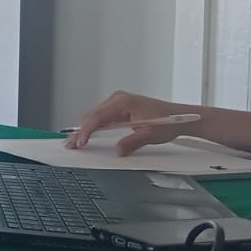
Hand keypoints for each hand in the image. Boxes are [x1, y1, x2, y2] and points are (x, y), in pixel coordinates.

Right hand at [65, 90, 182, 153]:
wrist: (180, 117)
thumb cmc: (168, 121)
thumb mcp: (150, 134)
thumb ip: (132, 142)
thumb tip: (117, 150)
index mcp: (123, 101)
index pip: (98, 116)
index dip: (86, 130)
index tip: (80, 141)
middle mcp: (118, 99)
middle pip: (92, 114)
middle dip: (80, 130)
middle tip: (69, 143)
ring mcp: (118, 103)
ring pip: (94, 115)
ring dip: (84, 128)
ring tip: (74, 141)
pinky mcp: (119, 109)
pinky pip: (101, 117)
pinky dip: (92, 126)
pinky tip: (86, 134)